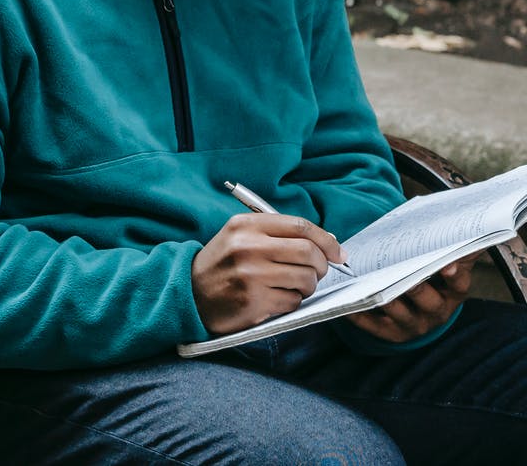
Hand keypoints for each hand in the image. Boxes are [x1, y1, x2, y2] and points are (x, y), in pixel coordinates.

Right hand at [191, 213, 345, 335]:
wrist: (188, 293)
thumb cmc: (222, 264)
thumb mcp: (240, 236)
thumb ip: (278, 234)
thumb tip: (328, 241)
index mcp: (245, 225)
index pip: (299, 226)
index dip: (326, 240)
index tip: (338, 253)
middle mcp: (248, 247)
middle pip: (308, 252)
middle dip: (321, 265)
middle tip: (317, 272)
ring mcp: (251, 275)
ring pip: (305, 278)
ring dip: (307, 285)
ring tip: (291, 285)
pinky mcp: (254, 301)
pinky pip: (293, 301)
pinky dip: (292, 301)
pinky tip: (275, 298)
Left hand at [345, 254, 474, 343]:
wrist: (416, 310)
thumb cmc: (432, 279)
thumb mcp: (446, 265)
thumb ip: (458, 249)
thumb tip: (476, 227)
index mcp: (452, 293)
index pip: (458, 285)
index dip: (454, 275)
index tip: (448, 263)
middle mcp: (436, 312)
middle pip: (427, 301)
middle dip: (417, 288)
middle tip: (404, 274)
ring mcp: (413, 324)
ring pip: (400, 313)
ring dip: (387, 300)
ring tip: (372, 286)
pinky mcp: (391, 333)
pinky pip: (374, 325)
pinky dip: (361, 314)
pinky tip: (348, 302)